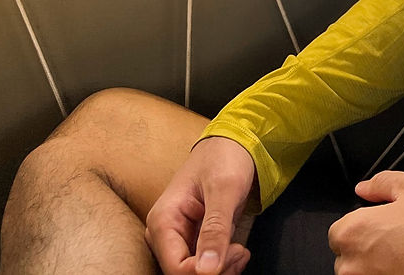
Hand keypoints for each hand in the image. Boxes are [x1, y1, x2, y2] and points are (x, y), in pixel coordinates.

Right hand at [145, 136, 257, 274]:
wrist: (232, 143)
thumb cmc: (224, 157)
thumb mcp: (225, 189)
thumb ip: (215, 229)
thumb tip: (207, 271)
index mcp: (163, 220)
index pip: (176, 269)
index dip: (205, 272)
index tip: (234, 251)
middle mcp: (164, 234)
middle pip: (184, 274)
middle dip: (216, 271)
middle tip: (240, 251)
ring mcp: (177, 238)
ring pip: (196, 273)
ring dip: (221, 270)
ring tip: (241, 250)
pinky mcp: (192, 241)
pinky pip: (203, 266)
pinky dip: (222, 265)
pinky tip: (237, 251)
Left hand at [327, 171, 403, 274]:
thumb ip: (380, 184)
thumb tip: (363, 189)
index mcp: (352, 231)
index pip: (337, 233)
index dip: (359, 226)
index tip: (378, 225)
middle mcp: (352, 264)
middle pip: (346, 258)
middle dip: (363, 250)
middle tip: (390, 241)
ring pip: (360, 274)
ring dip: (372, 267)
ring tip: (399, 258)